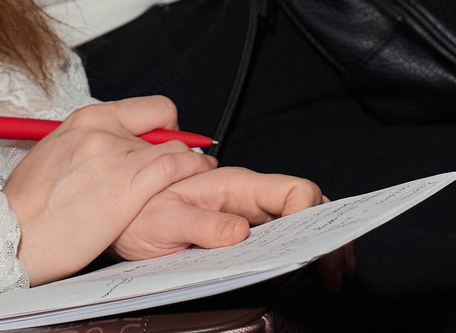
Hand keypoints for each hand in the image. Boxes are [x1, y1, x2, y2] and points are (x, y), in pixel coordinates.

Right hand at [4, 97, 216, 283]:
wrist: (10, 234)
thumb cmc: (25, 208)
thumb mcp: (52, 157)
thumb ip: (84, 147)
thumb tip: (103, 151)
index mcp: (84, 121)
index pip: (145, 108)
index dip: (163, 125)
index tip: (166, 140)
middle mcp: (102, 131)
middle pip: (162, 128)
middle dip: (176, 146)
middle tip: (181, 163)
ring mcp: (116, 156)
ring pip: (175, 147)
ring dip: (192, 161)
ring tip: (198, 170)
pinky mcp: (128, 186)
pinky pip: (176, 166)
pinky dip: (194, 168)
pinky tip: (199, 175)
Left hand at [113, 164, 323, 260]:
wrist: (118, 214)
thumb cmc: (137, 213)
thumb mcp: (164, 221)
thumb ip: (202, 224)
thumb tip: (241, 232)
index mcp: (234, 186)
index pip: (291, 190)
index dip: (311, 214)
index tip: (315, 247)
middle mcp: (246, 194)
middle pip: (305, 204)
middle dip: (329, 232)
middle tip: (338, 269)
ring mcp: (245, 209)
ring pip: (298, 217)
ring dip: (320, 241)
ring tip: (333, 270)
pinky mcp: (240, 225)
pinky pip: (280, 231)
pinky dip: (301, 247)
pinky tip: (306, 267)